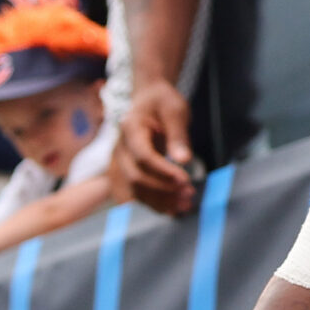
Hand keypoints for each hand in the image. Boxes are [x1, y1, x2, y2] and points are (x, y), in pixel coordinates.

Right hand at [112, 79, 197, 216]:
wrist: (148, 100)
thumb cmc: (163, 102)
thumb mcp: (176, 110)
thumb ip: (178, 135)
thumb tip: (184, 160)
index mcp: (130, 129)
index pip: (144, 156)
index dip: (163, 171)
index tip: (185, 179)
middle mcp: (120, 148)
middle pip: (136, 176)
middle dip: (163, 189)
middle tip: (189, 194)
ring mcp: (120, 162)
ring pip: (134, 189)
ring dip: (159, 201)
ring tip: (185, 205)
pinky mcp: (127, 171)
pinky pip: (136, 192)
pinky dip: (153, 203)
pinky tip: (172, 209)